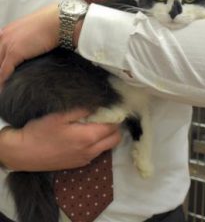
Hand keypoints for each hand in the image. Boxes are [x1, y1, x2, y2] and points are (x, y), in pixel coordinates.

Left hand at [0, 4, 60, 86]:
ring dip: (0, 78)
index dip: (0, 63)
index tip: (3, 71)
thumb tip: (33, 48)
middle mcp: (3, 37)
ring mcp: (7, 44)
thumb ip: (28, 39)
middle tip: (3, 81)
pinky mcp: (14, 52)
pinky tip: (4, 89)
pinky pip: (3, 72)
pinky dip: (3, 83)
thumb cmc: (54, 24)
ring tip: (2, 89)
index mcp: (7, 32)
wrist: (61, 21)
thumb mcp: (35, 31)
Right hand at [0, 109, 120, 170]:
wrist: (22, 154)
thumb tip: (99, 105)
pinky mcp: (78, 164)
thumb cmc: (40, 132)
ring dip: (107, 137)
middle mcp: (90, 150)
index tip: (111, 109)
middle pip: (115, 139)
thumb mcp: (60, 116)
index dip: (115, 116)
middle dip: (115, 127)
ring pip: (107, 147)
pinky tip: (86, 137)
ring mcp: (85, 159)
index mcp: (88, 137)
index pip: (113, 126)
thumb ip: (82, 109)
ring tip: (96, 126)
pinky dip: (98, 145)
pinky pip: (96, 154)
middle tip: (106, 117)